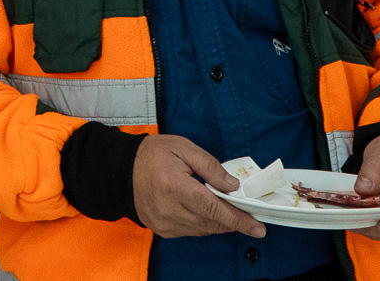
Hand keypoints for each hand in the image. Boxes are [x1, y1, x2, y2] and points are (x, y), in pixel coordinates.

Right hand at [132, 135, 266, 238]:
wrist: (120, 171)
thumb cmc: (152, 155)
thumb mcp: (182, 147)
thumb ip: (210, 166)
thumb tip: (233, 186)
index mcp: (174, 186)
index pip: (212, 209)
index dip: (238, 219)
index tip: (258, 227)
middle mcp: (169, 210)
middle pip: (211, 223)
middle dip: (233, 219)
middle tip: (248, 213)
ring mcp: (164, 223)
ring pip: (204, 230)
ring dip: (218, 221)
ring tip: (223, 206)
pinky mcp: (162, 230)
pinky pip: (192, 231)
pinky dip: (203, 223)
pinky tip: (203, 209)